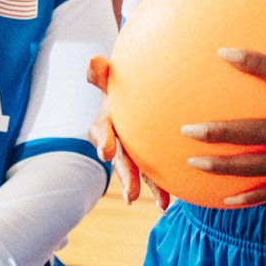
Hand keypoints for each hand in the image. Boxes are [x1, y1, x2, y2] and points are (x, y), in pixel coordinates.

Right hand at [87, 54, 169, 211]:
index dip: (104, 141)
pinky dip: (164, 188)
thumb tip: (93, 60)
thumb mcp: (110, 76)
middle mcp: (117, 140)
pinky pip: (156, 174)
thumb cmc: (122, 82)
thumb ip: (101, 73)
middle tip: (131, 195)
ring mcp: (133, 151)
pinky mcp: (149, 158)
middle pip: (121, 160)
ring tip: (162, 205)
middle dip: (127, 177)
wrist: (138, 89)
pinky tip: (171, 204)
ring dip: (148, 189)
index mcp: (107, 121)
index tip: (107, 153)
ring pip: (139, 172)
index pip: (101, 130)